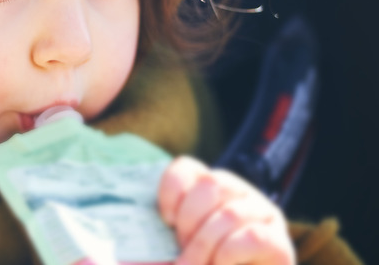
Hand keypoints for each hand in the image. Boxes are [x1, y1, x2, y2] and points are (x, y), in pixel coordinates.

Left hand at [157, 156, 294, 264]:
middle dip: (190, 221)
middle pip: (211, 184)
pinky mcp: (280, 244)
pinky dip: (227, 254)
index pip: (188, 167)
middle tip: (183, 252)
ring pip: (231, 212)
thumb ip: (162, 236)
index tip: (166, 221)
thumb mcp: (175, 249)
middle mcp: (239, 195)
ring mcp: (263, 216)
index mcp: (209, 190)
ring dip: (205, 244)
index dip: (172, 190)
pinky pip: (253, 236)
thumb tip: (141, 238)